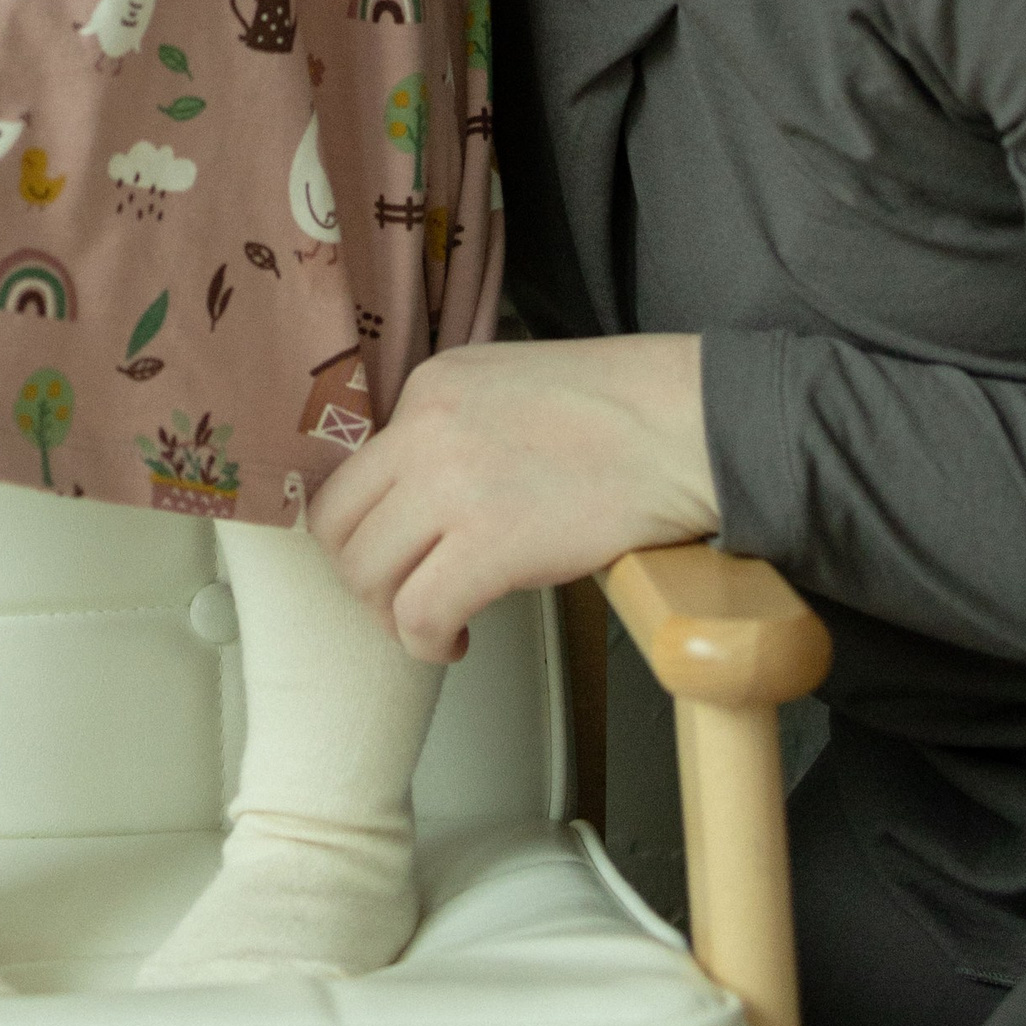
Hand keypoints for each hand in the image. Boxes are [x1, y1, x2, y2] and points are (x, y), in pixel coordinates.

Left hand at [308, 335, 718, 665]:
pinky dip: (428, 642)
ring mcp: (452, 485)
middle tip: (404, 595)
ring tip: (436, 620)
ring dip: (394, 613)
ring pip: (367, 575)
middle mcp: (424, 428)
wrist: (686, 423)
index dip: (371, 527)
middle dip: (365, 576)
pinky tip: (459, 640)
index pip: (355, 470)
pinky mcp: (490, 545)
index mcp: (430, 384)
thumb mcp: (509, 383)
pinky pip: (418, 615)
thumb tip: (423, 497)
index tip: (399, 553)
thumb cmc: (623, 409)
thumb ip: (454, 426)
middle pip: (339, 526)